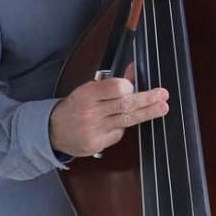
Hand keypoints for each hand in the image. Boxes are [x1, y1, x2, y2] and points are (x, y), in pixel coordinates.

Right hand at [49, 67, 168, 158]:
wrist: (52, 130)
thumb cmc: (74, 107)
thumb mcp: (88, 90)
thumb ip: (111, 83)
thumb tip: (133, 71)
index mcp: (87, 94)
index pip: (114, 88)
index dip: (128, 86)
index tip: (134, 86)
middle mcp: (91, 112)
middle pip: (124, 104)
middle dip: (146, 99)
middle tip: (162, 95)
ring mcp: (94, 129)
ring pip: (126, 120)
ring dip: (146, 113)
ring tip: (162, 108)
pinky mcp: (96, 144)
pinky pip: (118, 134)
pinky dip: (123, 127)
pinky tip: (122, 123)